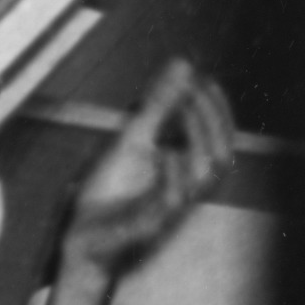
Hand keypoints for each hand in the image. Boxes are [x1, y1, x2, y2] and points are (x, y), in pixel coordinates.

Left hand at [42, 61, 236, 304]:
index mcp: (186, 172)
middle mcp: (184, 191)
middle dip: (211, 119)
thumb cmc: (111, 193)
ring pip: (202, 179)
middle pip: (220, 157)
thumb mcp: (132, 140)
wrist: (84, 239)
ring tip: (181, 110)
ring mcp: (169, 210)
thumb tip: (182, 65)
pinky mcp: (147, 226)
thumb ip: (158, 105)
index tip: (205, 79)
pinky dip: (173, 176)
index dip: (219, 110)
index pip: (220, 139)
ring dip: (197, 139)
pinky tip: (167, 153)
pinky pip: (171, 204)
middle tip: (193, 90)